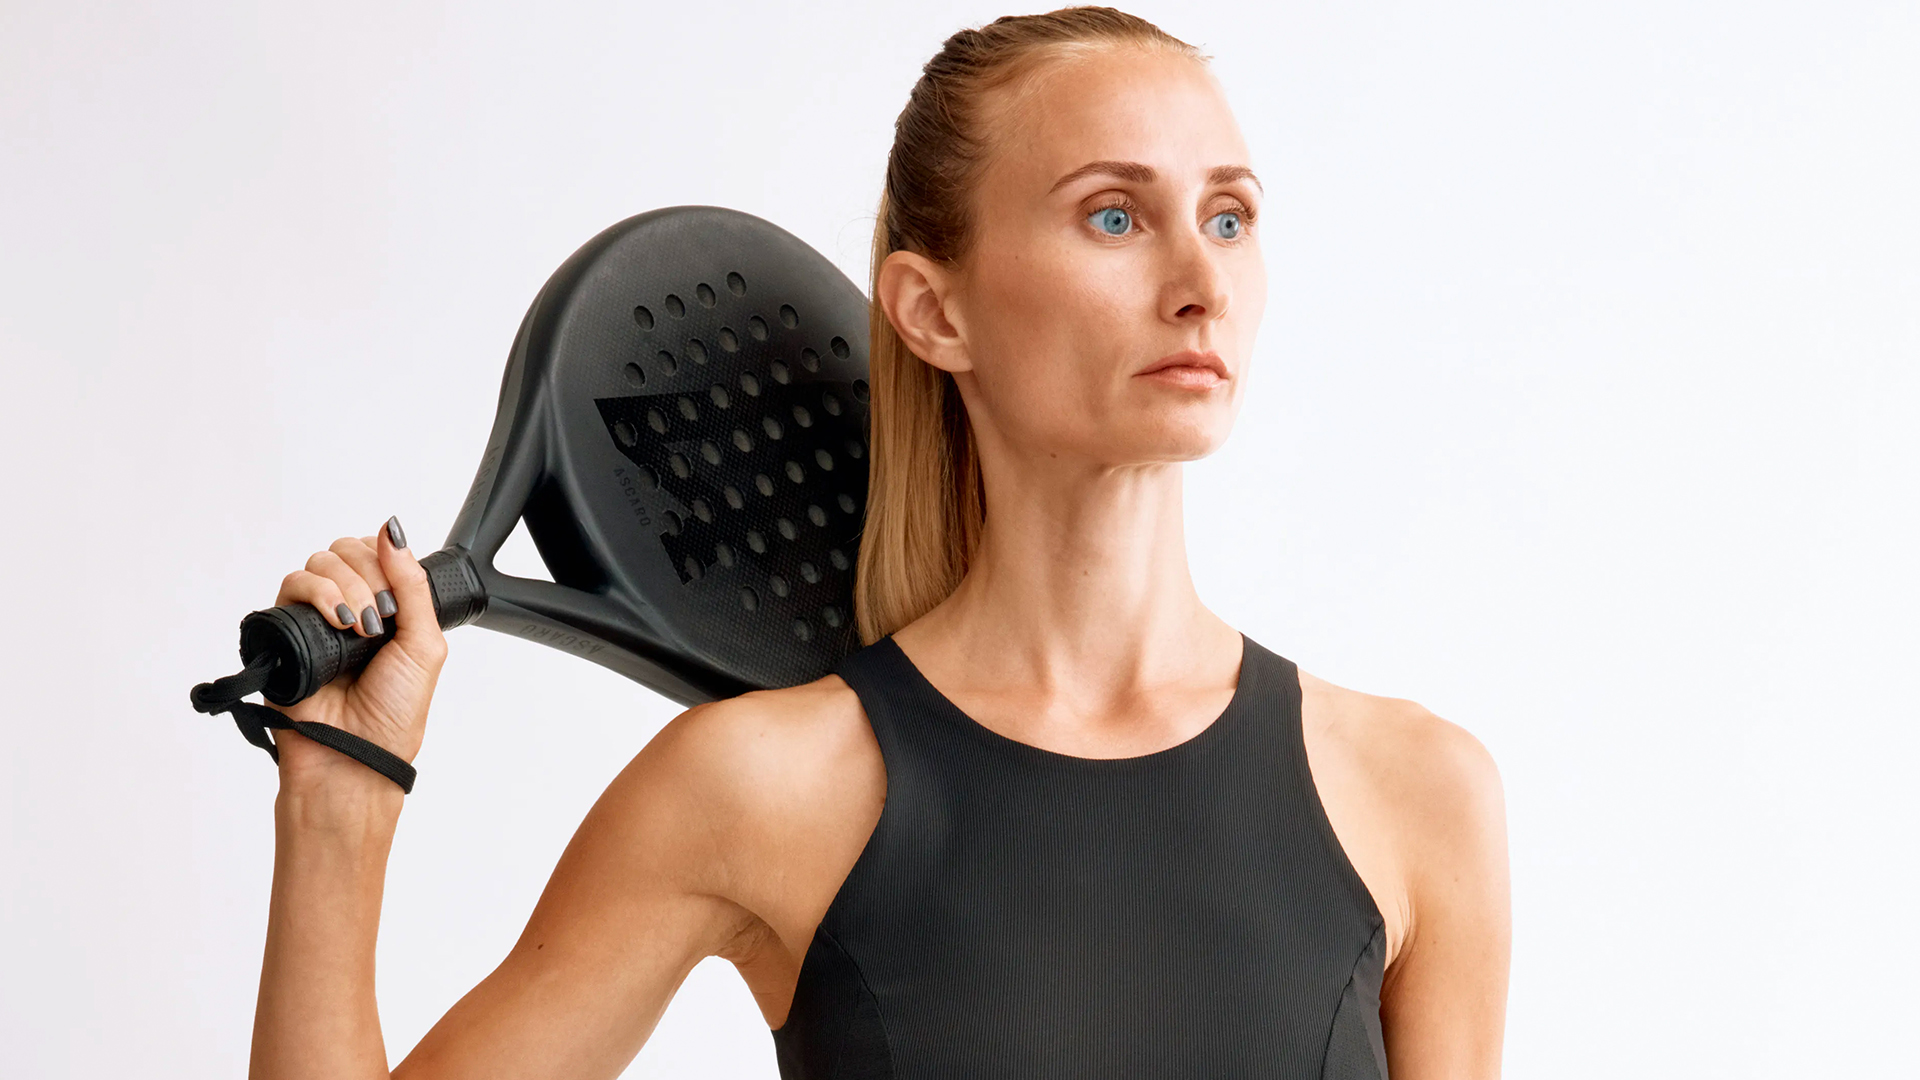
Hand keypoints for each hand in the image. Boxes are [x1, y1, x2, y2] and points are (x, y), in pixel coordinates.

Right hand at [267, 516, 447, 790]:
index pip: (377, 554)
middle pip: (346, 551)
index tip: (396, 596)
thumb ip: (413, 585)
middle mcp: (349, 609)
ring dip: (344, 586)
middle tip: (378, 618)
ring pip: (319, 563)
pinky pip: (291, 586)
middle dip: (367, 575)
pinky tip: (336, 620)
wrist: (353, 755)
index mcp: (386, 610)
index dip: (386, 561)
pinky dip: (316, 593)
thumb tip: (395, 530)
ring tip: (358, 628)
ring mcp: (315, 619)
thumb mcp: (424, 643)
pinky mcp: (285, 631)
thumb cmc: (393, 713)